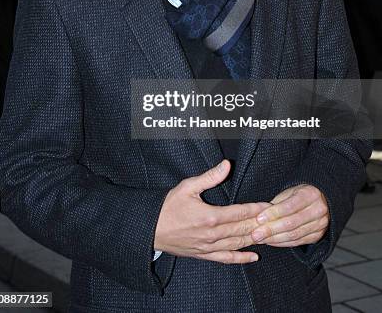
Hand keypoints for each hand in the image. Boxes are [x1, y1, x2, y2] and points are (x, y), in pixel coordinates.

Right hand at [154, 160, 270, 263]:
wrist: (151, 229)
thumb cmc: (168, 206)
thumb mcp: (188, 187)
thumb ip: (209, 177)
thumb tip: (226, 165)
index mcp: (210, 216)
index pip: (240, 213)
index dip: (256, 209)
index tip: (269, 206)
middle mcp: (212, 235)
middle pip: (242, 229)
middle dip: (260, 224)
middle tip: (275, 219)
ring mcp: (209, 247)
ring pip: (238, 244)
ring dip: (254, 239)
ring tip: (269, 234)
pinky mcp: (204, 255)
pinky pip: (226, 259)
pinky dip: (241, 258)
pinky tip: (253, 256)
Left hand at [251, 185, 329, 246]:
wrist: (323, 200)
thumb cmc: (301, 194)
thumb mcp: (291, 191)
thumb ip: (278, 202)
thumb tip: (261, 213)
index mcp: (310, 194)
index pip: (289, 206)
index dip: (273, 213)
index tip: (259, 219)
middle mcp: (318, 210)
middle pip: (291, 223)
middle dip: (271, 230)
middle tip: (256, 234)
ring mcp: (320, 225)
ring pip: (294, 235)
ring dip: (275, 238)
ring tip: (260, 239)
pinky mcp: (318, 235)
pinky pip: (298, 242)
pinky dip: (282, 243)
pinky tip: (271, 242)